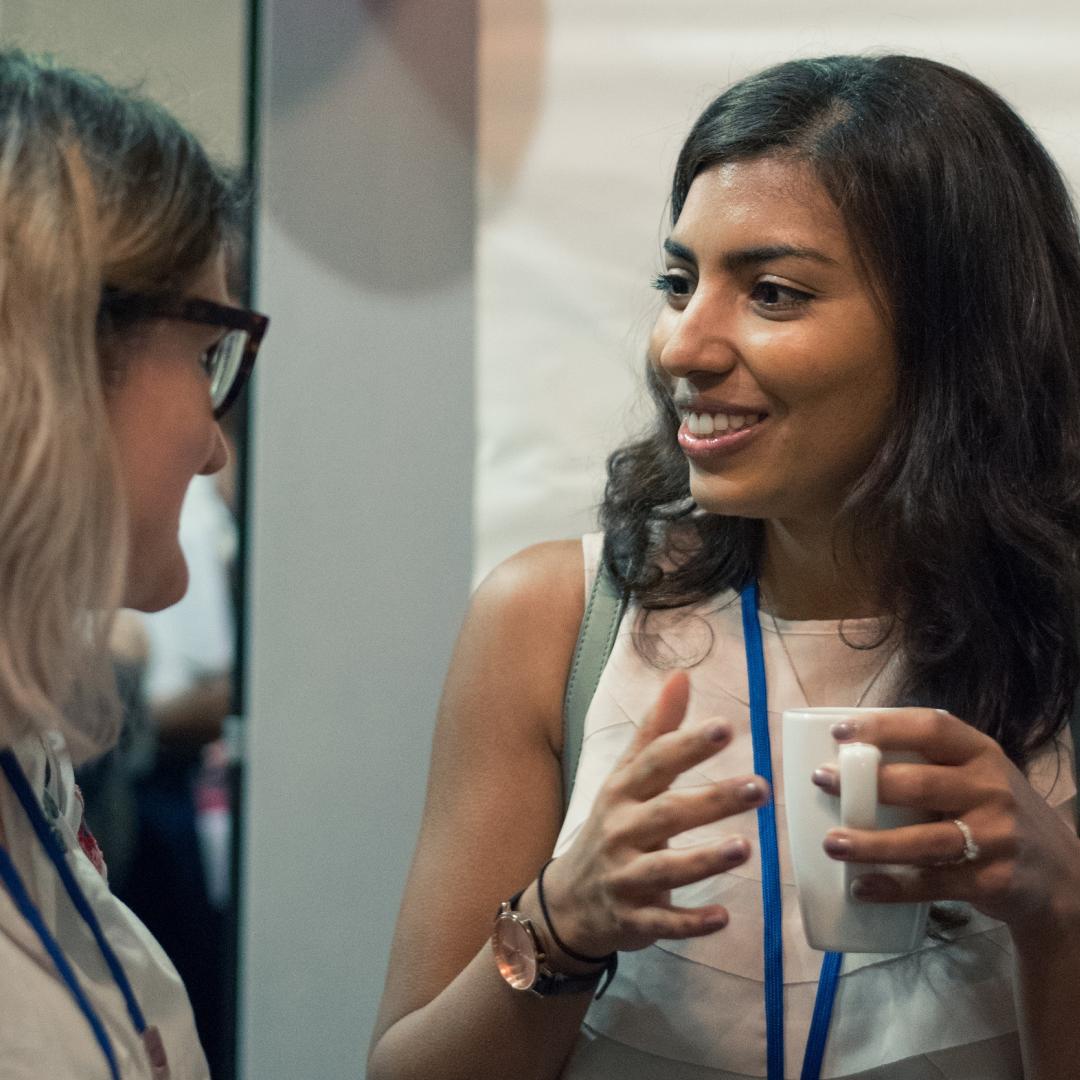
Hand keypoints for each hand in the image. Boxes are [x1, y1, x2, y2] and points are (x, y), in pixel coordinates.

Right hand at [540, 671, 768, 956]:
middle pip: (667, 813)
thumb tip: (681, 676)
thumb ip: (656, 730)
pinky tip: (724, 918)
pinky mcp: (633, 919)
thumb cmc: (612, 825)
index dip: (688, 745)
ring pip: (665, 869)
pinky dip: (690, 922)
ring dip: (704, 860)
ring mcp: (625, 877)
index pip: (655, 762)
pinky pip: (662, 922)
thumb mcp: (626, 777)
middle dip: (712, 800)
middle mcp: (621, 831)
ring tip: (745, 848)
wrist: (570, 899)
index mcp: (622, 792)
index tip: (726, 728)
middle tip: (760, 786)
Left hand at [812, 708, 1079, 940]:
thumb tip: (847, 757)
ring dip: (873, 844)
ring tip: (832, 843)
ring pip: (925, 841)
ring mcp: (996, 838)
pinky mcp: (992, 881)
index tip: (839, 732)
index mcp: (982, 754)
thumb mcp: (978, 776)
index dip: (883, 727)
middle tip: (822, 782)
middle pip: (921, 784)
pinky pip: (934, 885)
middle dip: (867, 783)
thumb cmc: (994, 812)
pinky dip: (894, 887)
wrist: (1060, 874)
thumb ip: (930, 764)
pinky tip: (861, 887)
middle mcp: (992, 791)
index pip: (931, 728)